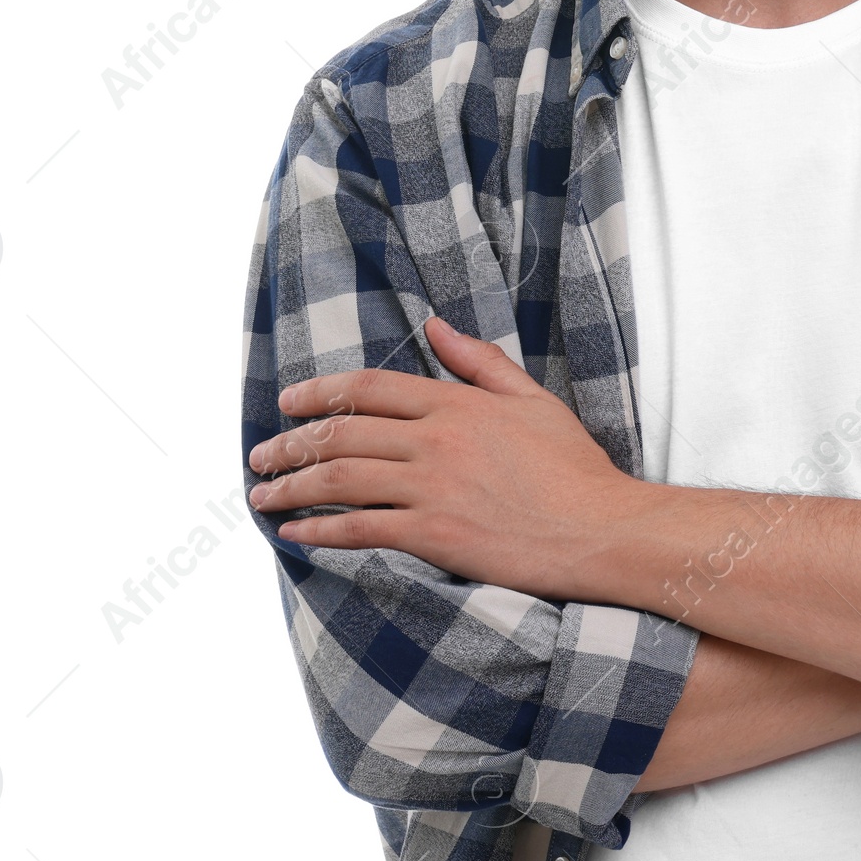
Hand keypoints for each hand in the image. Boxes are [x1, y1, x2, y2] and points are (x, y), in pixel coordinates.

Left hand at [246, 318, 629, 591]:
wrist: (599, 528)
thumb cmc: (572, 466)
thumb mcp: (530, 398)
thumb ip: (478, 361)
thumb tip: (436, 325)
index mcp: (456, 403)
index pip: (368, 388)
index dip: (318, 392)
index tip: (287, 402)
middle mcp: (435, 440)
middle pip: (342, 433)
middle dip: (291, 443)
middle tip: (260, 454)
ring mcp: (431, 488)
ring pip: (339, 480)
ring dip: (291, 486)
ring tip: (262, 493)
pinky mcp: (433, 535)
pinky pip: (359, 529)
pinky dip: (319, 530)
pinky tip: (294, 532)